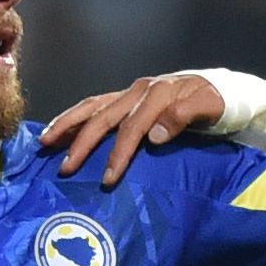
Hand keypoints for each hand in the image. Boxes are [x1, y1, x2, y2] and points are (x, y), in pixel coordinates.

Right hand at [39, 73, 226, 185]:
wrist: (220, 87)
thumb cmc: (216, 102)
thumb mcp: (210, 108)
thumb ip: (183, 118)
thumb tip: (153, 136)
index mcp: (158, 94)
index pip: (133, 127)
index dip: (119, 153)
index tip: (108, 178)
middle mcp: (139, 90)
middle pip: (104, 117)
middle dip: (83, 143)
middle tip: (65, 168)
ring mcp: (130, 92)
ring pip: (92, 106)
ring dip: (68, 124)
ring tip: (46, 141)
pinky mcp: (126, 97)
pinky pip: (95, 104)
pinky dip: (76, 116)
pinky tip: (60, 128)